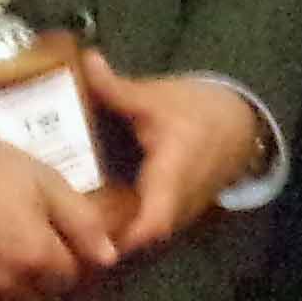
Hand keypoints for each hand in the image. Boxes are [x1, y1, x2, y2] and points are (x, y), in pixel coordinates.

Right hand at [0, 133, 120, 300]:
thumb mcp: (42, 180)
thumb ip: (81, 220)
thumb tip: (109, 257)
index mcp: (38, 259)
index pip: (70, 276)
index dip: (67, 255)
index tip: (55, 237)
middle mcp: (9, 288)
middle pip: (40, 293)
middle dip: (41, 274)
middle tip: (25, 241)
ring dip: (10, 283)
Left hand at [80, 51, 267, 255]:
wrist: (240, 123)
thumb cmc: (199, 110)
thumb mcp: (157, 97)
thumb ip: (117, 88)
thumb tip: (86, 60)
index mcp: (173, 173)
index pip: (154, 221)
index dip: (125, 235)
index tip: (89, 236)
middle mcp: (178, 203)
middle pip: (140, 238)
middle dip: (104, 239)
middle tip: (61, 231)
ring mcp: (180, 213)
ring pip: (144, 237)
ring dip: (113, 235)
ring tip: (69, 227)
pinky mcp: (177, 214)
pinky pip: (148, 228)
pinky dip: (123, 226)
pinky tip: (93, 214)